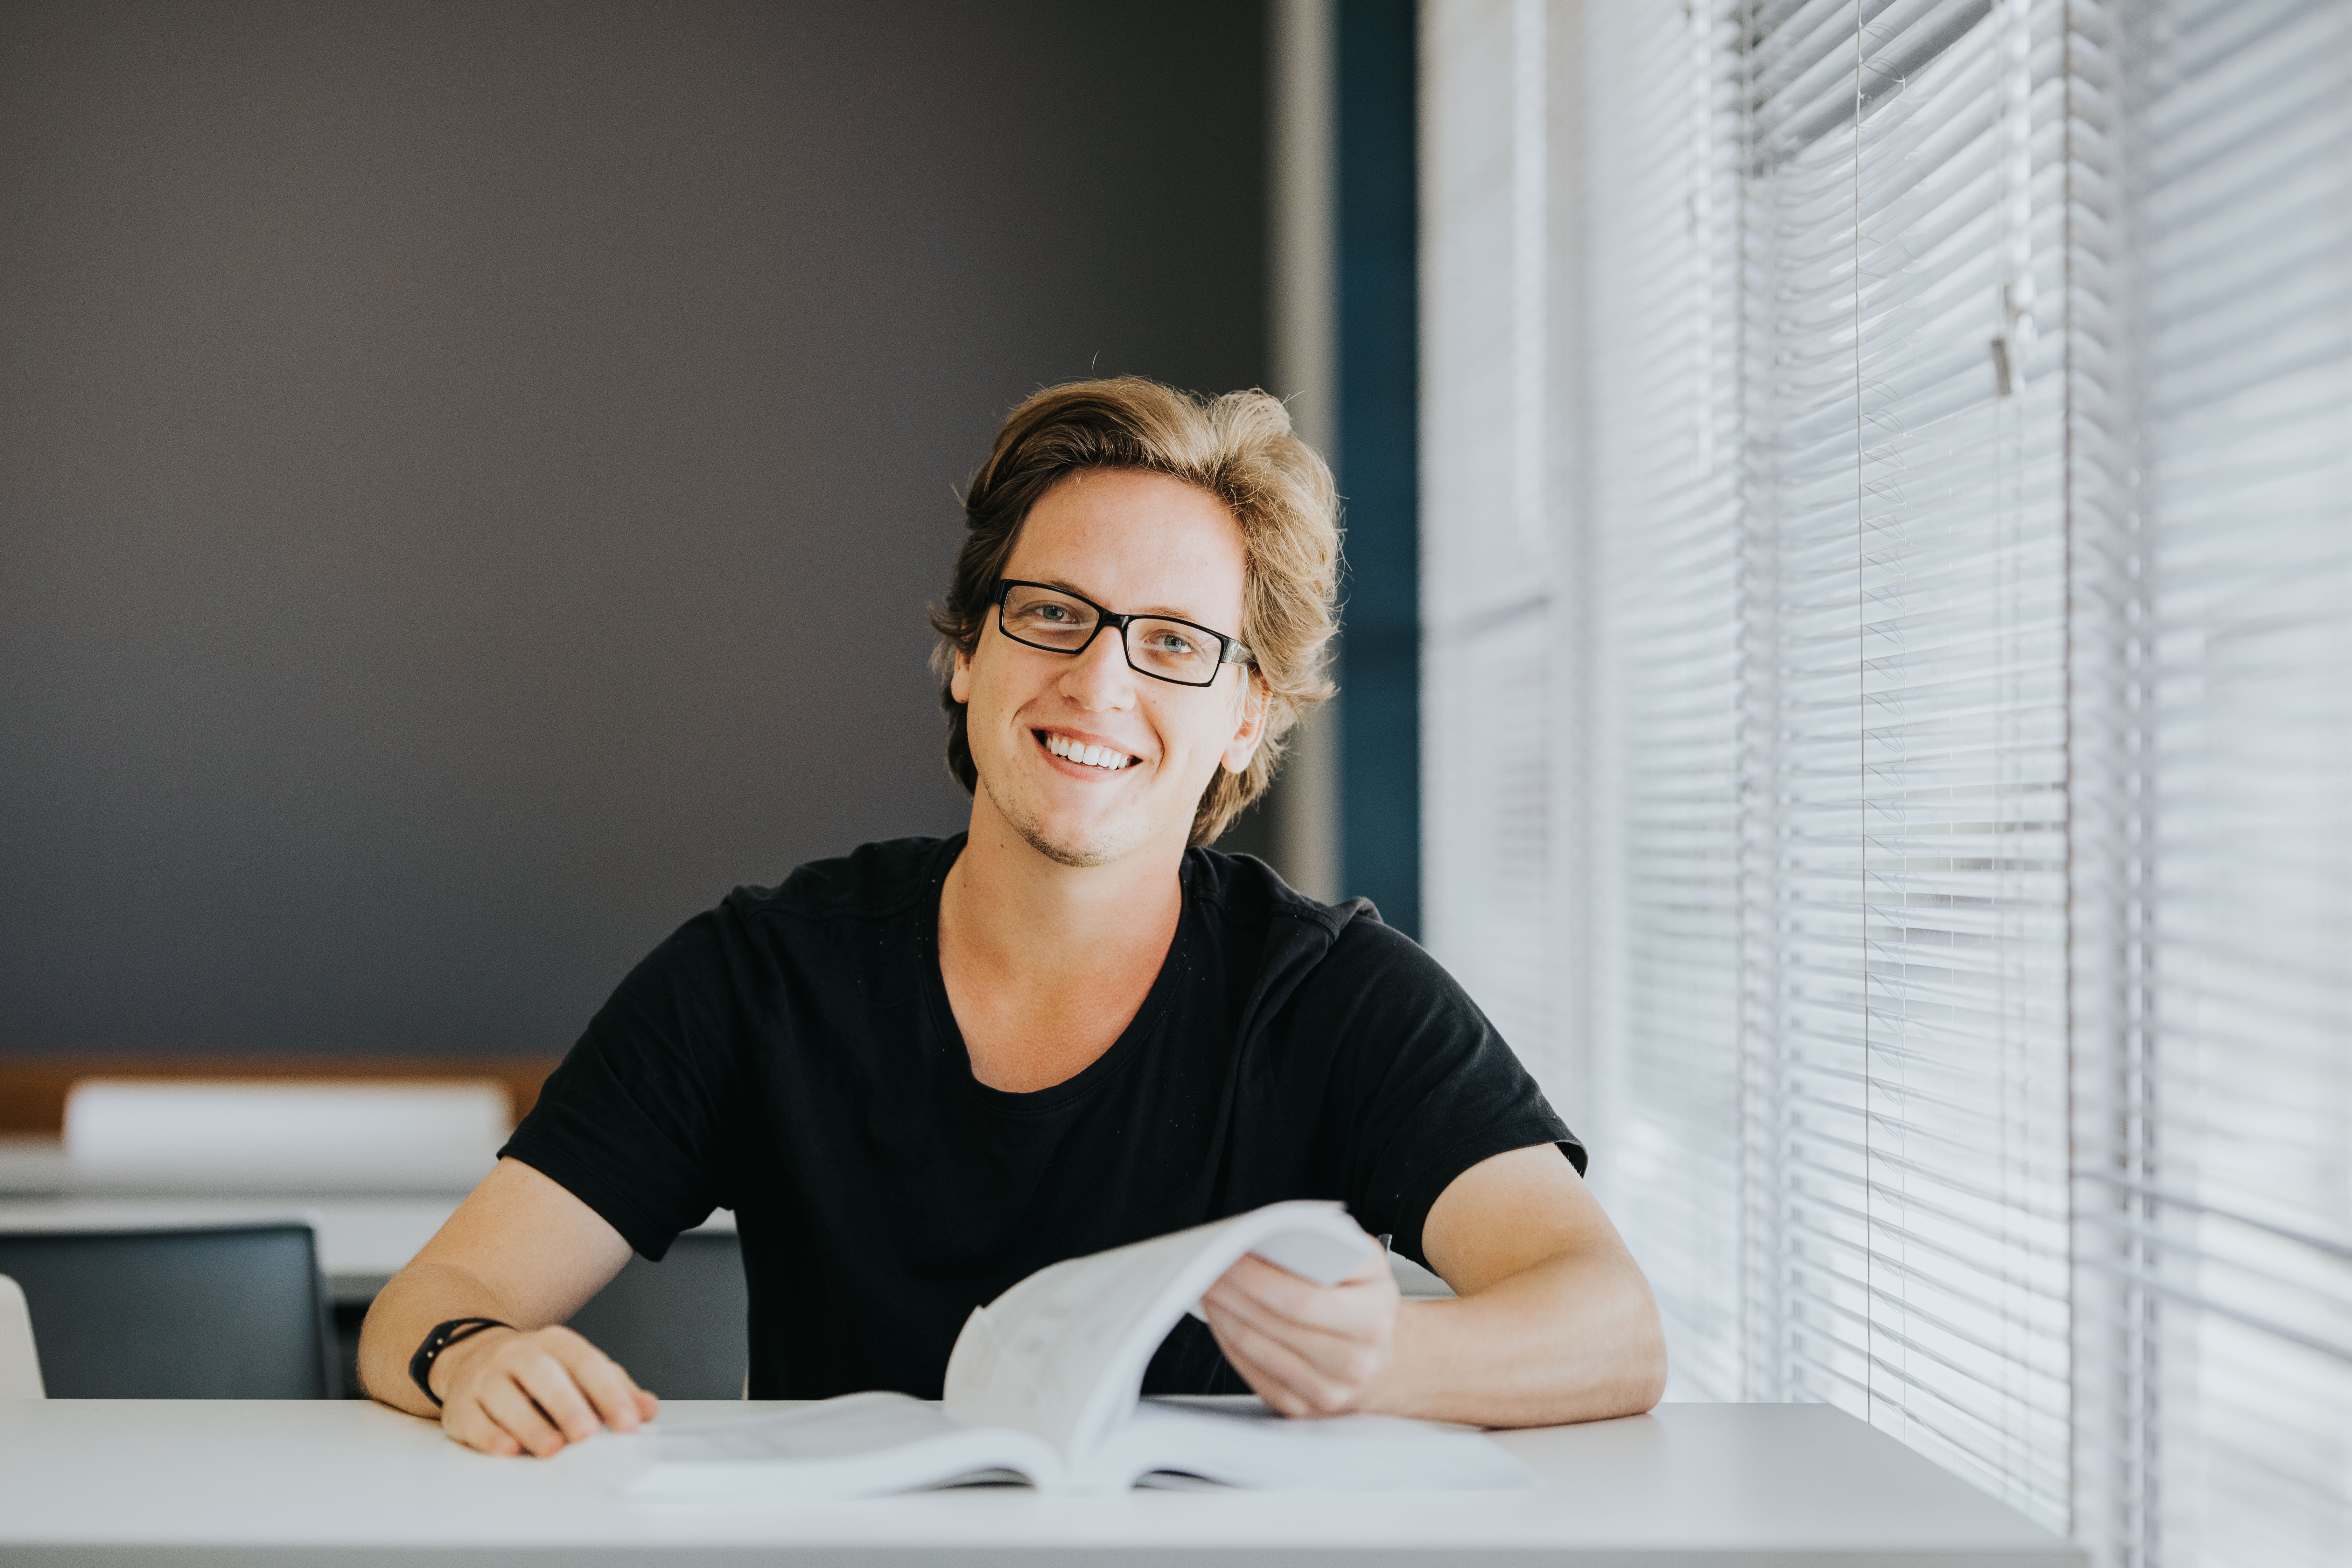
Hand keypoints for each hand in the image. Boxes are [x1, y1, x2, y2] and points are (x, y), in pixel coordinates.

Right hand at [431, 1324, 658, 1456]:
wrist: (472, 1357)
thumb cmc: (538, 1372)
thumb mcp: (578, 1370)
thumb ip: (614, 1388)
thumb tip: (647, 1409)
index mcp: (554, 1343)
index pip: (586, 1362)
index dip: (608, 1393)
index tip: (627, 1422)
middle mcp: (518, 1354)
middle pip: (543, 1374)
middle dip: (567, 1404)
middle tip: (586, 1433)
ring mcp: (486, 1377)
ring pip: (505, 1397)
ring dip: (530, 1425)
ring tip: (552, 1448)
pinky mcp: (461, 1405)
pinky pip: (475, 1420)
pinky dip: (490, 1437)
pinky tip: (509, 1450)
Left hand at [1200, 1244, 1402, 1417]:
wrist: (1380, 1358)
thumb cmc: (1363, 1302)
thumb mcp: (1363, 1264)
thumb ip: (1329, 1245)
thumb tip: (1269, 1241)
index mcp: (1375, 1314)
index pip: (1306, 1297)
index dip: (1260, 1277)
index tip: (1232, 1255)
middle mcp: (1358, 1359)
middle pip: (1279, 1322)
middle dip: (1236, 1291)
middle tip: (1208, 1266)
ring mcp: (1331, 1390)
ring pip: (1260, 1349)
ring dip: (1226, 1314)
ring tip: (1210, 1287)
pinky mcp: (1304, 1408)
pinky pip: (1254, 1374)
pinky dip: (1230, 1343)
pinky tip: (1223, 1319)